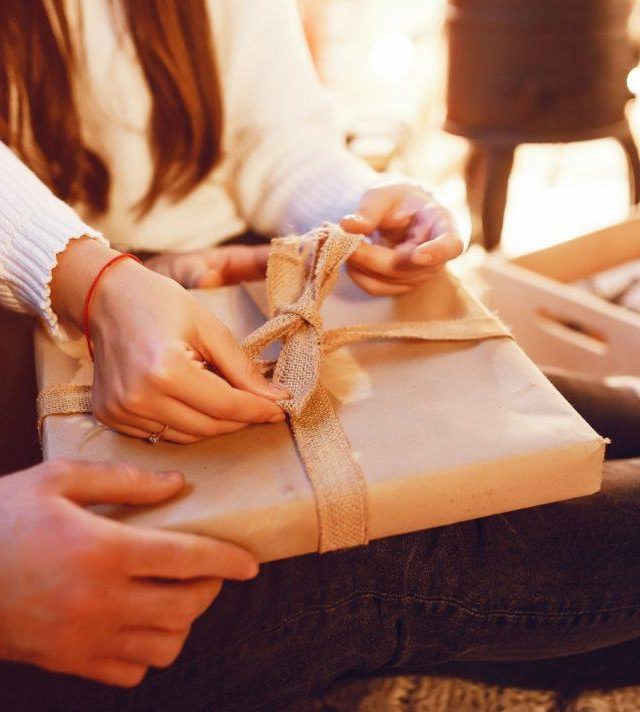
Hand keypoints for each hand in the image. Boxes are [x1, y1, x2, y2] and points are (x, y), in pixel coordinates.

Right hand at [0, 460, 257, 686]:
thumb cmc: (2, 517)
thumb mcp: (58, 479)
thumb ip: (123, 481)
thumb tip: (176, 484)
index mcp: (103, 550)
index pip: (186, 559)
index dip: (226, 561)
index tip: (250, 565)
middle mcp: (100, 600)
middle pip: (185, 606)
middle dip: (209, 589)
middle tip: (208, 570)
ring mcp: (84, 638)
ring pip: (164, 646)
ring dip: (183, 622)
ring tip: (176, 596)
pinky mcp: (67, 661)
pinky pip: (129, 671)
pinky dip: (147, 651)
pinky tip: (140, 624)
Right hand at [51, 239, 285, 443]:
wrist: (107, 297)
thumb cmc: (161, 304)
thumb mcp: (209, 328)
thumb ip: (242, 368)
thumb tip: (276, 398)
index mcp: (165, 370)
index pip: (225, 405)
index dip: (258, 410)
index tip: (281, 408)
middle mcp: (139, 397)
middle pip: (209, 427)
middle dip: (241, 419)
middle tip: (261, 405)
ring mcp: (120, 411)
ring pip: (187, 437)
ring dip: (214, 423)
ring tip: (226, 398)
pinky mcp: (111, 418)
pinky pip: (161, 434)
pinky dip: (185, 424)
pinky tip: (192, 401)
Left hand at [340, 179, 464, 295]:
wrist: (395, 213)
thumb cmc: (395, 200)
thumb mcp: (383, 194)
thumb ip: (368, 209)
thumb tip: (348, 226)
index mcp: (442, 225)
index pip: (451, 245)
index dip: (437, 253)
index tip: (417, 256)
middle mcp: (436, 257)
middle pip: (408, 268)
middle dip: (373, 257)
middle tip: (345, 241)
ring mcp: (420, 275)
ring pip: (389, 281)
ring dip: (362, 265)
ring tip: (346, 243)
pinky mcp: (400, 286)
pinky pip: (376, 288)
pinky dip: (358, 274)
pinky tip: (351, 258)